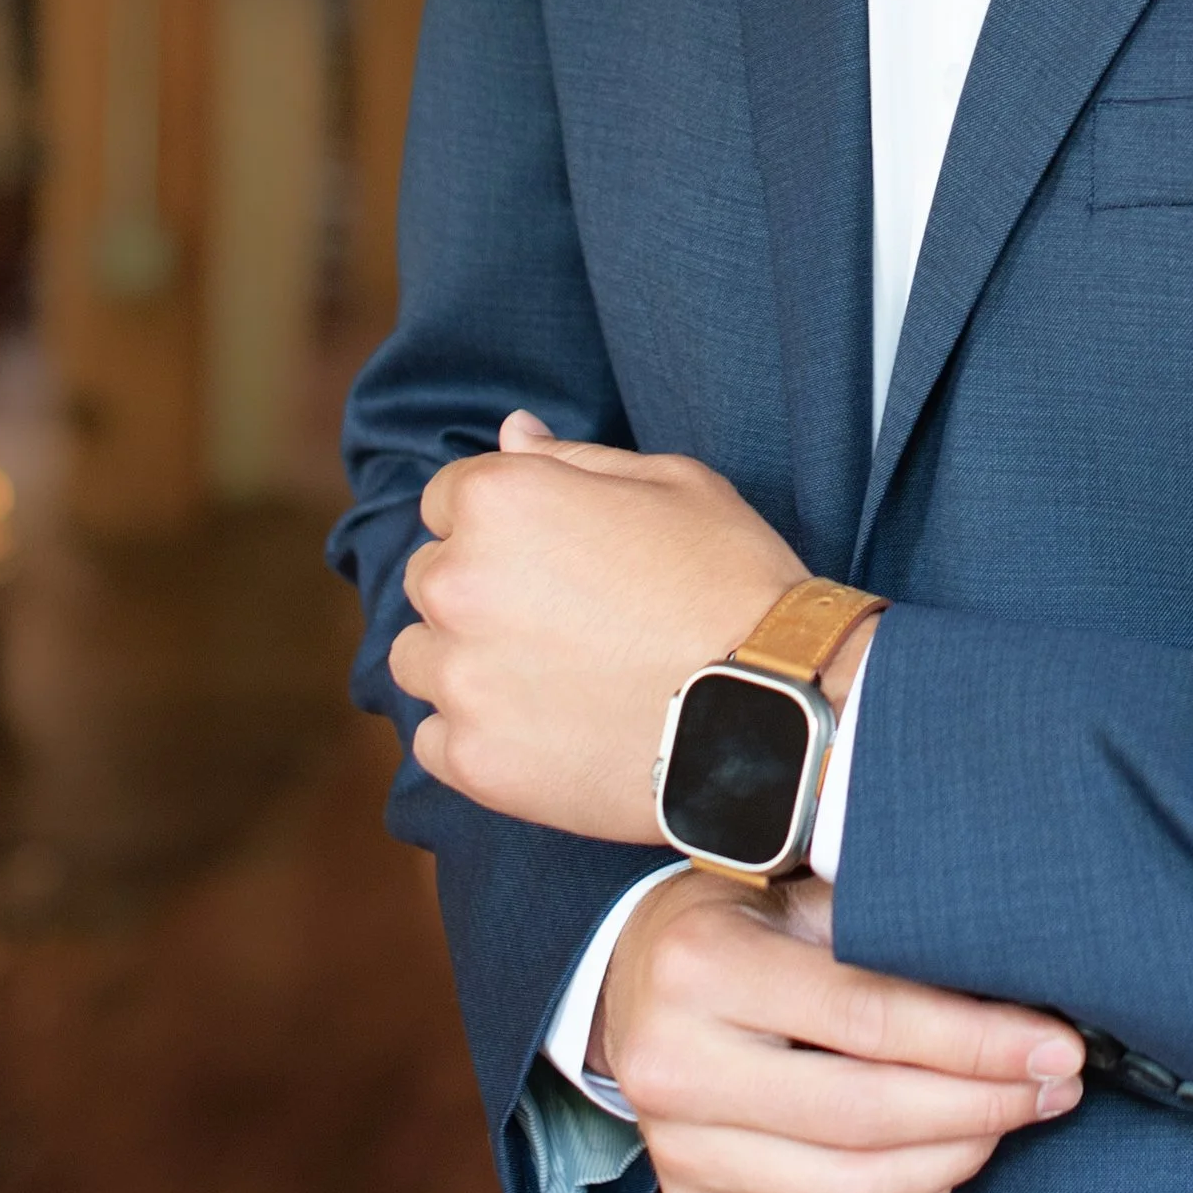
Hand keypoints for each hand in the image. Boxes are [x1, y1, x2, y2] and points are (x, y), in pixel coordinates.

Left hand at [389, 414, 809, 842]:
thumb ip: (576, 457)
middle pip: (428, 579)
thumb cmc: (733, 583)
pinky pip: (437, 740)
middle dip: (480, 590)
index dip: (504, 523)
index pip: (448, 499)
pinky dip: (478, 735)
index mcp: (500, 501)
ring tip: (551, 678)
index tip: (554, 555)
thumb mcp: (675, 484)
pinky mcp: (471, 760)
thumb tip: (512, 432)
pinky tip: (546, 731)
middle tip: (564, 619)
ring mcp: (459, 678)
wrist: (772, 714)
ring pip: (419, 659)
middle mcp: (457, 583)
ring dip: (466, 662)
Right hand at [595, 869, 1085, 1192]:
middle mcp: (675, 1066)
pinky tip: (948, 1163)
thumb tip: (1016, 972)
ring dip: (953, 1162)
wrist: (631, 981)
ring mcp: (677, 1150)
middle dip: (981, 1107)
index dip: (976, 1041)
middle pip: (864, 1117)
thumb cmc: (734, 922)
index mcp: (703, 967)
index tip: (1055, 1046)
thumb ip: (887, 930)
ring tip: (1009, 1120)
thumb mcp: (799, 891)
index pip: (869, 1018)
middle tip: (1053, 1086)